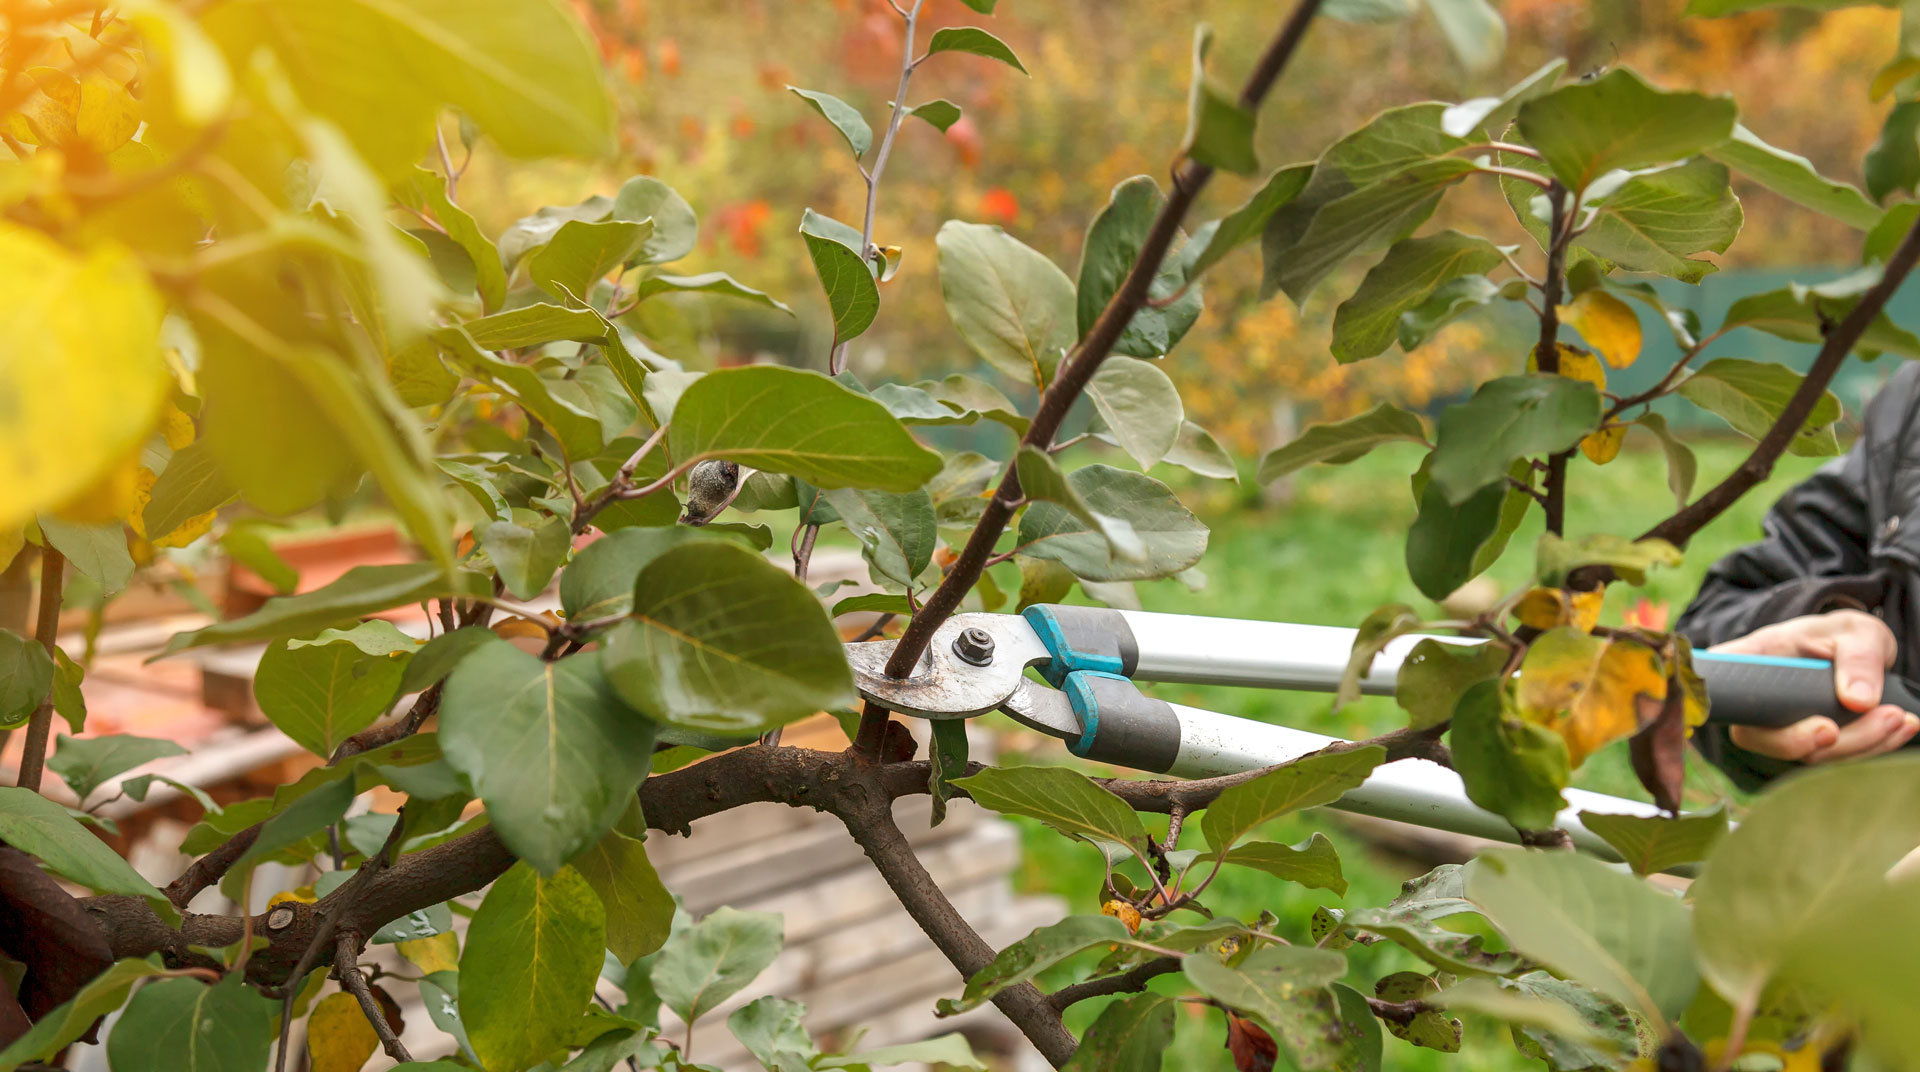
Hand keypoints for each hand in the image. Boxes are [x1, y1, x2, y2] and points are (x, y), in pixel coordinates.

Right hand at [1711, 610, 1919, 762]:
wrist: (1855, 652)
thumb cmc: (1843, 635)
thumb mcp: (1857, 632)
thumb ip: (1858, 659)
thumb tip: (1857, 701)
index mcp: (1751, 659)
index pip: (1722, 690)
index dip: (1749, 716)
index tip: (1820, 727)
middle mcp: (1754, 699)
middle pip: (1765, 738)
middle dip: (1823, 741)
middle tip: (1880, 718)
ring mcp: (1776, 727)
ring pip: (1807, 754)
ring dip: (1862, 743)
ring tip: (1900, 717)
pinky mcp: (1805, 744)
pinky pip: (1832, 757)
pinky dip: (1872, 747)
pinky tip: (1900, 727)